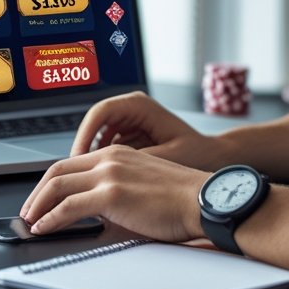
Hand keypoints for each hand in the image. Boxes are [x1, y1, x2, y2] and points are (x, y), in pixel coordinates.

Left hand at [20, 145, 208, 241]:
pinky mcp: (111, 194)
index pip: (72, 163)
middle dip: (37, 192)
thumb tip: (95, 211)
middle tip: (29, 210)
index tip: (43, 197)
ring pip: (58, 186)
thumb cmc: (181, 199)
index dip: (51, 182)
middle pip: (58, 170)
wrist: (203, 200)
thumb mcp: (142, 184)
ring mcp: (109, 173)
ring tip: (32, 221)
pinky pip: (68, 206)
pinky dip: (50, 219)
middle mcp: (110, 157)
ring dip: (38, 205)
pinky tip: (44, 228)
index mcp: (118, 153)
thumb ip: (117, 190)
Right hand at [70, 91, 229, 168]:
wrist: (215, 160)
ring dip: (88, 158)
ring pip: (97, 137)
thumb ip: (135, 160)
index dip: (84, 135)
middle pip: (94, 124)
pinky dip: (99, 163)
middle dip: (81, 150)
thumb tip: (107, 170)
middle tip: (72, 174)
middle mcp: (132, 109)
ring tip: (81, 182)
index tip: (76, 158)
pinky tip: (96, 183)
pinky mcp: (131, 137)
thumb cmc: (198, 155)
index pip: (100, 113)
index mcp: (140, 106)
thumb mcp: (164, 157)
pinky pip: (106, 147)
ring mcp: (130, 122)